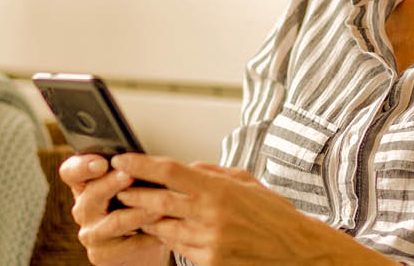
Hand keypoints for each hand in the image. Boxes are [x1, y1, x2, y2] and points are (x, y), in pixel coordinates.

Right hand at [58, 154, 169, 265]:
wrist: (141, 243)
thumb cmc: (136, 205)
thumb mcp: (131, 184)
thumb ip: (130, 170)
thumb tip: (143, 157)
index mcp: (85, 184)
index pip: (71, 172)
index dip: (82, 166)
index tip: (101, 162)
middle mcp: (83, 208)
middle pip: (92, 194)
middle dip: (112, 183)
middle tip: (130, 175)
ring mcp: (91, 233)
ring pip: (115, 221)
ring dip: (139, 212)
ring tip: (159, 206)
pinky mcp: (101, 254)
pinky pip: (129, 244)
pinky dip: (150, 235)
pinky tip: (165, 229)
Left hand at [111, 154, 394, 265]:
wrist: (296, 250)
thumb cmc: (274, 214)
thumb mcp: (246, 181)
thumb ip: (212, 173)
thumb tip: (185, 167)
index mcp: (219, 190)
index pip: (170, 172)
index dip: (141, 164)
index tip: (122, 158)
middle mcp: (210, 215)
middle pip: (157, 201)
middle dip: (132, 192)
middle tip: (117, 184)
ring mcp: (208, 242)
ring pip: (162, 227)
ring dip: (145, 217)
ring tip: (133, 206)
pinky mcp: (209, 262)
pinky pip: (177, 247)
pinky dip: (167, 236)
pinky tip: (162, 228)